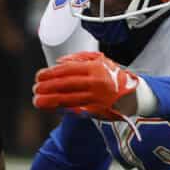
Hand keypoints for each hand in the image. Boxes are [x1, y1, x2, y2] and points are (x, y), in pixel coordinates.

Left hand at [32, 51, 148, 120]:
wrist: (133, 95)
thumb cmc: (114, 76)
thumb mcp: (101, 60)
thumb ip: (79, 58)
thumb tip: (58, 62)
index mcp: (95, 68)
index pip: (68, 70)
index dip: (51, 73)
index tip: (39, 76)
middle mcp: (96, 83)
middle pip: (66, 85)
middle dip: (48, 87)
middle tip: (35, 89)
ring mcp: (96, 98)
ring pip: (69, 99)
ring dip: (51, 100)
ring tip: (38, 101)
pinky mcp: (97, 111)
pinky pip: (76, 109)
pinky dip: (63, 109)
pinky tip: (52, 108)